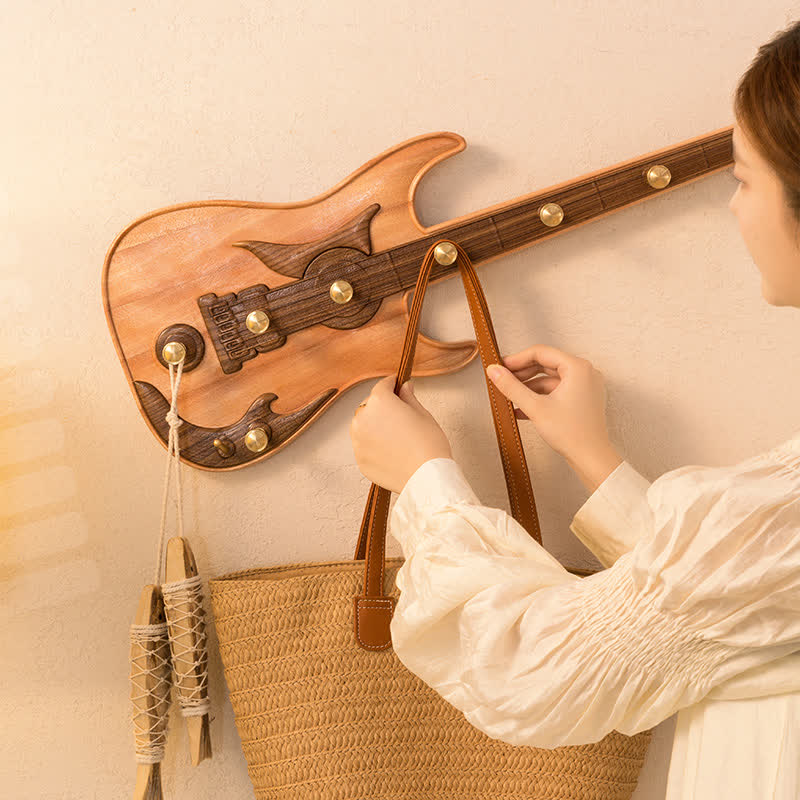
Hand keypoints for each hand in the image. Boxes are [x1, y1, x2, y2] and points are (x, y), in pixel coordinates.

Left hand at [350, 375, 452, 493]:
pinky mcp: (360, 459)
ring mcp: (359, 440)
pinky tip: (390, 449)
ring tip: (394, 434)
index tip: (397, 385)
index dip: (392, 384)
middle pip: (369, 405)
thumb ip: (408, 398)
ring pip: (363, 425)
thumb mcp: (423, 414)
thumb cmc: (429, 444)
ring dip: (374, 425)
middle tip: (400, 413)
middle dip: (382, 406)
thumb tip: (405, 387)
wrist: (427, 477)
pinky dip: (373, 444)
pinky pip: (364, 445)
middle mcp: (363, 419)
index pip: (382, 386)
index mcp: (380, 402)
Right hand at [485, 343, 612, 463]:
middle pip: (545, 364)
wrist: (591, 458)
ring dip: (528, 387)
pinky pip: (557, 390)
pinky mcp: (582, 398)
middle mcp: (584, 373)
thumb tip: (494, 371)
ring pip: (550, 379)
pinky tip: (521, 408)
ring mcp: (585, 386)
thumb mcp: (535, 407)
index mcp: (578, 368)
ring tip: (509, 397)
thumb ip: (512, 387)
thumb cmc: (573, 434)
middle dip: (522, 373)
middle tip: (502, 379)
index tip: (501, 366)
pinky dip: (540, 396)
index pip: (541, 353)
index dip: (517, 359)